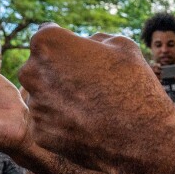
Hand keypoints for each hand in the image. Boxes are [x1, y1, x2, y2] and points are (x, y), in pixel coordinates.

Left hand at [19, 24, 174, 170]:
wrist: (142, 139)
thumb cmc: (133, 85)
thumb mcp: (121, 45)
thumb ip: (94, 40)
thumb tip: (87, 45)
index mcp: (48, 43)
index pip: (48, 35)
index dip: (67, 44)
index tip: (84, 57)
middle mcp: (32, 72)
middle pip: (40, 66)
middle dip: (58, 71)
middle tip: (89, 83)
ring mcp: (35, 105)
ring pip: (44, 95)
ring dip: (60, 97)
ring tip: (92, 106)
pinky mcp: (39, 133)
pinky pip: (48, 121)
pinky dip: (63, 122)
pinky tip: (88, 125)